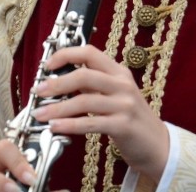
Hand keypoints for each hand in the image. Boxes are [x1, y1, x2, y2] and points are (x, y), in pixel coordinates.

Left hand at [32, 46, 169, 182]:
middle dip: (57, 83)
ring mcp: (124, 105)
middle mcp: (123, 85)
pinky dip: (69, 124)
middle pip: (84, 75)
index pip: (90, 52)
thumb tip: (60, 81)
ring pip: (84, 101)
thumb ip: (93, 85)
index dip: (66, 55)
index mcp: (119, 72)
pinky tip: (56, 127)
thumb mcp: (115, 95)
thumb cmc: (131, 119)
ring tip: (40, 115)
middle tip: (39, 91)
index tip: (48, 65)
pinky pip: (90, 123)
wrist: (157, 143)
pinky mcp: (123, 125)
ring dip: (57, 108)